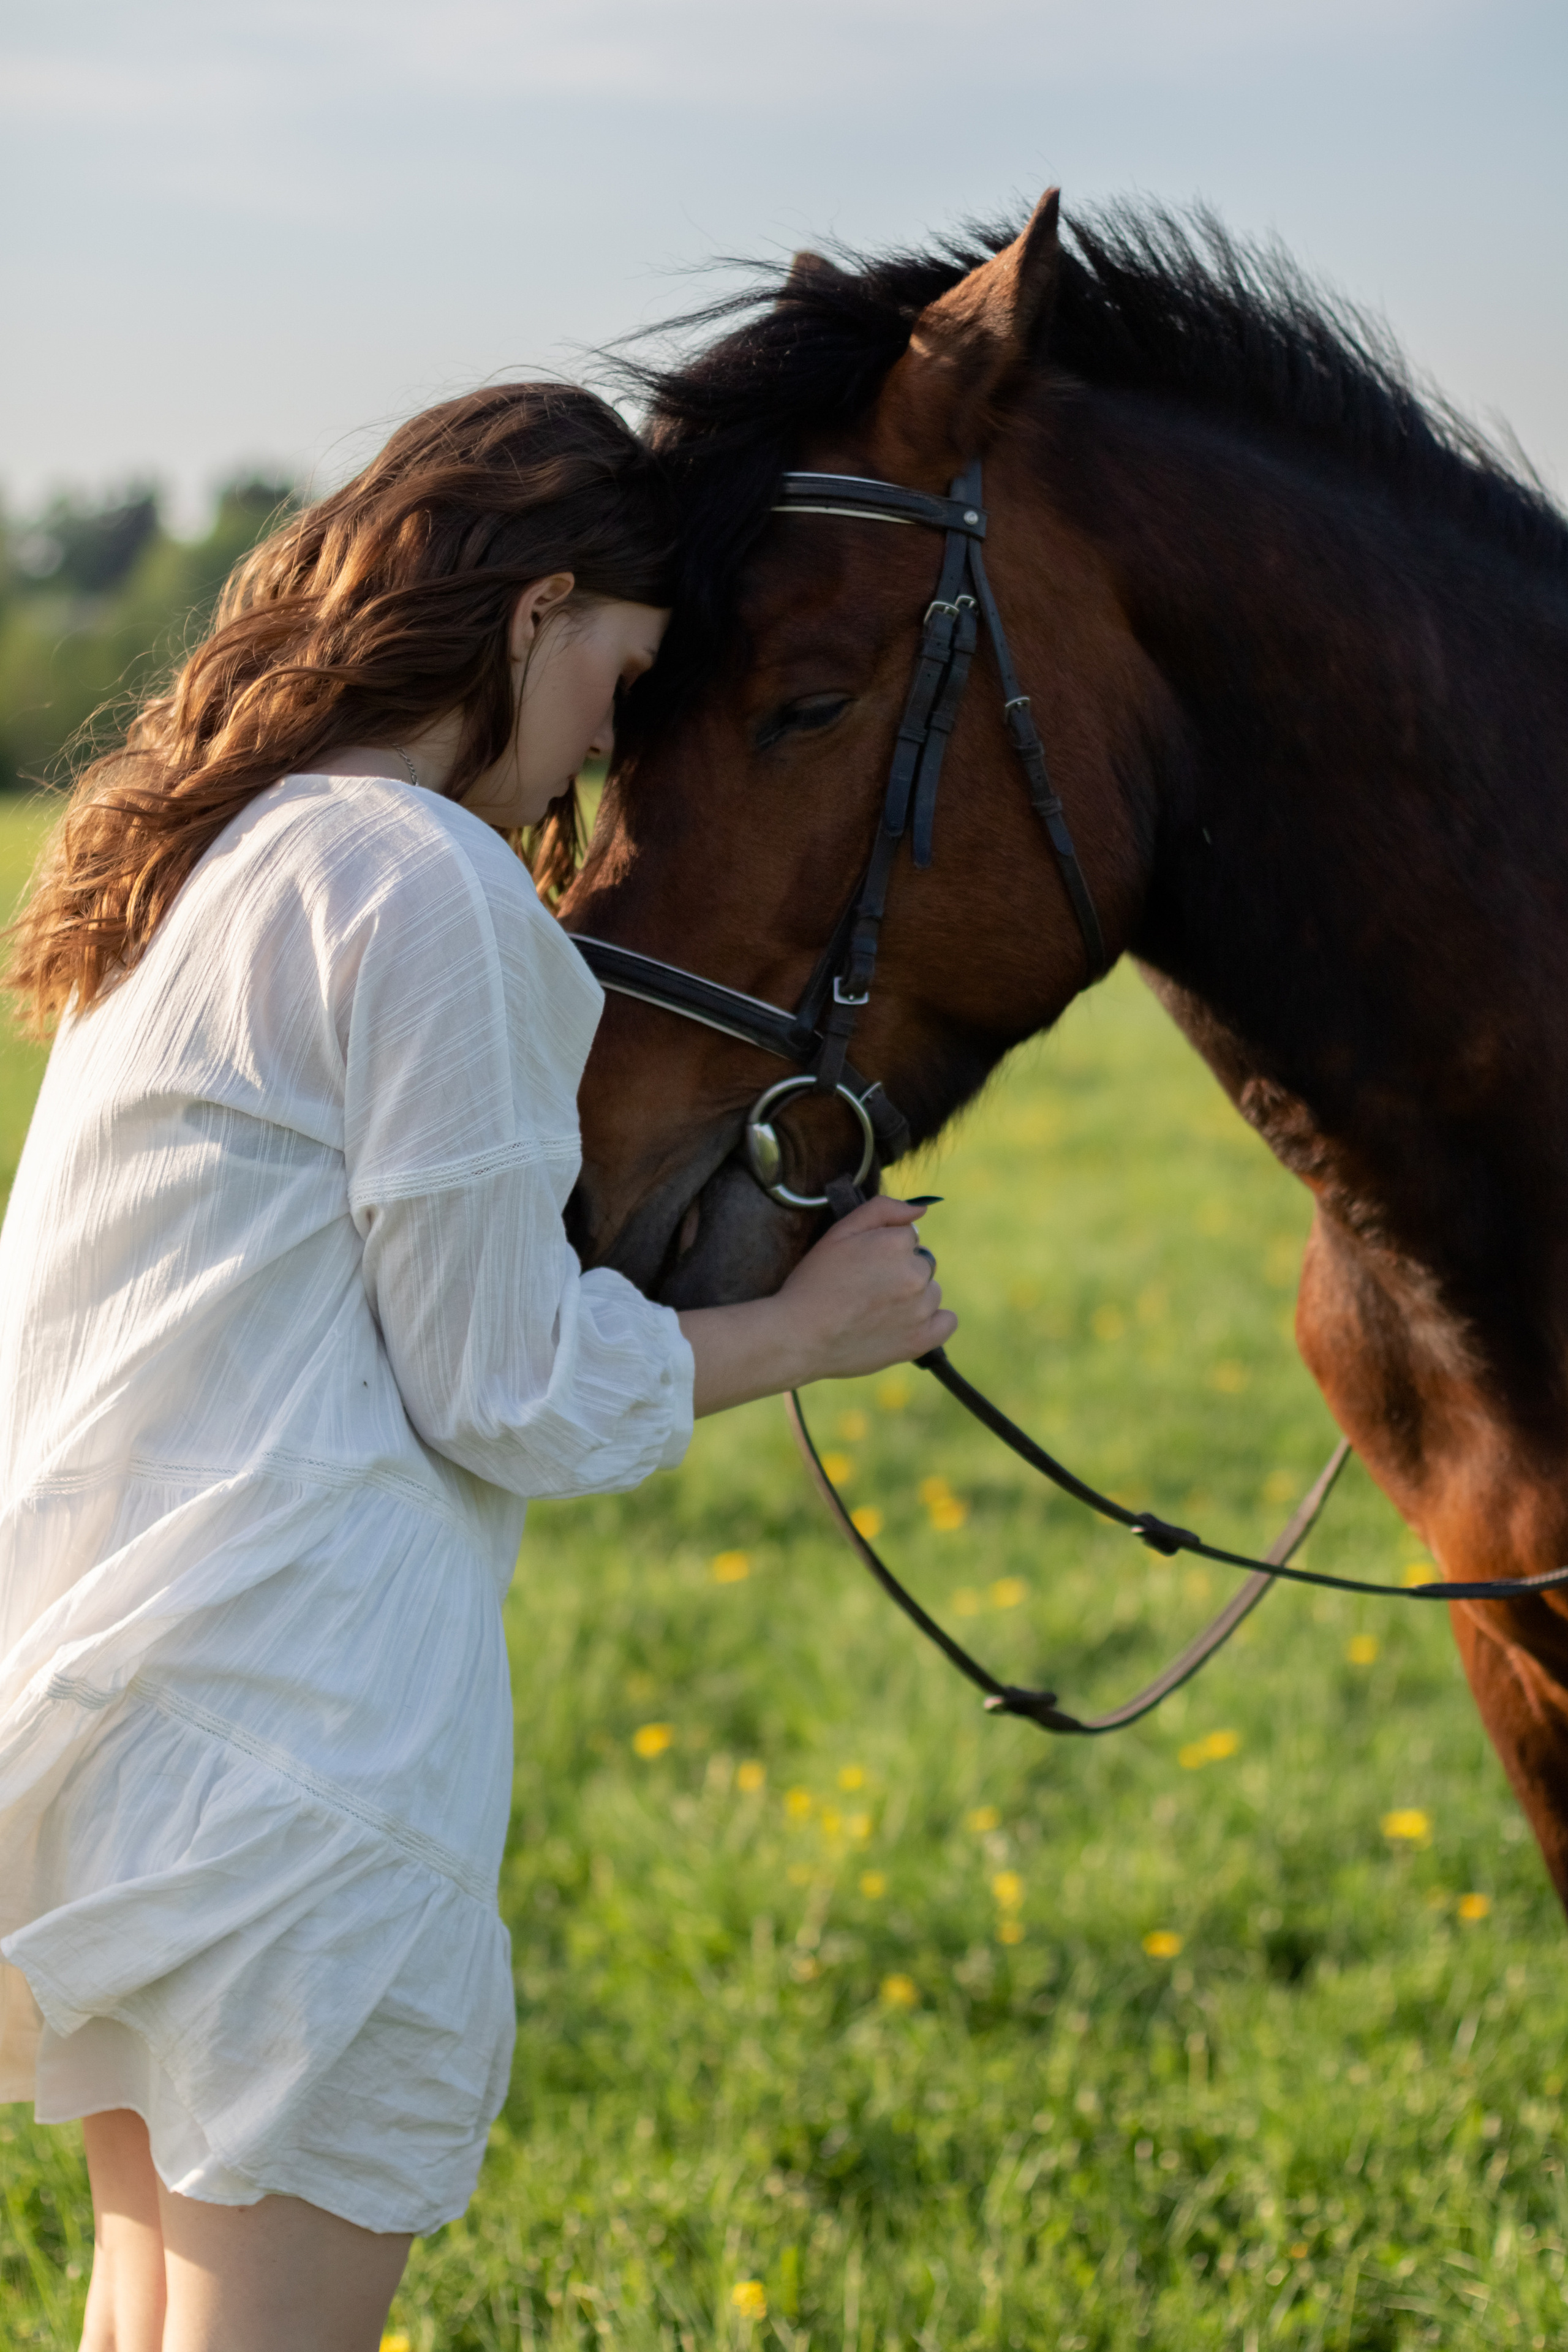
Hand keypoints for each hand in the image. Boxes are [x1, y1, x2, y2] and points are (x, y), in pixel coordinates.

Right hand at [679, 1197, 956, 1416]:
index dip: (883, 1249)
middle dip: (900, 1271)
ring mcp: (921, 1309)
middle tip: (866, 1290)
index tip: (862, 1266)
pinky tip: (907, 1323)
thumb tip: (921, 1209)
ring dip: (912, 1297)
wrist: (799, 1336)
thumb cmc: (815, 1282)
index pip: (907, 1238)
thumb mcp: (839, 1232)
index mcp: (897, 1243)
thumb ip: (882, 1209)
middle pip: (922, 1264)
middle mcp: (916, 1274)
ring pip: (930, 1292)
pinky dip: (933, 1321)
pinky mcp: (921, 1339)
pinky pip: (947, 1322)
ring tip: (876, 1310)